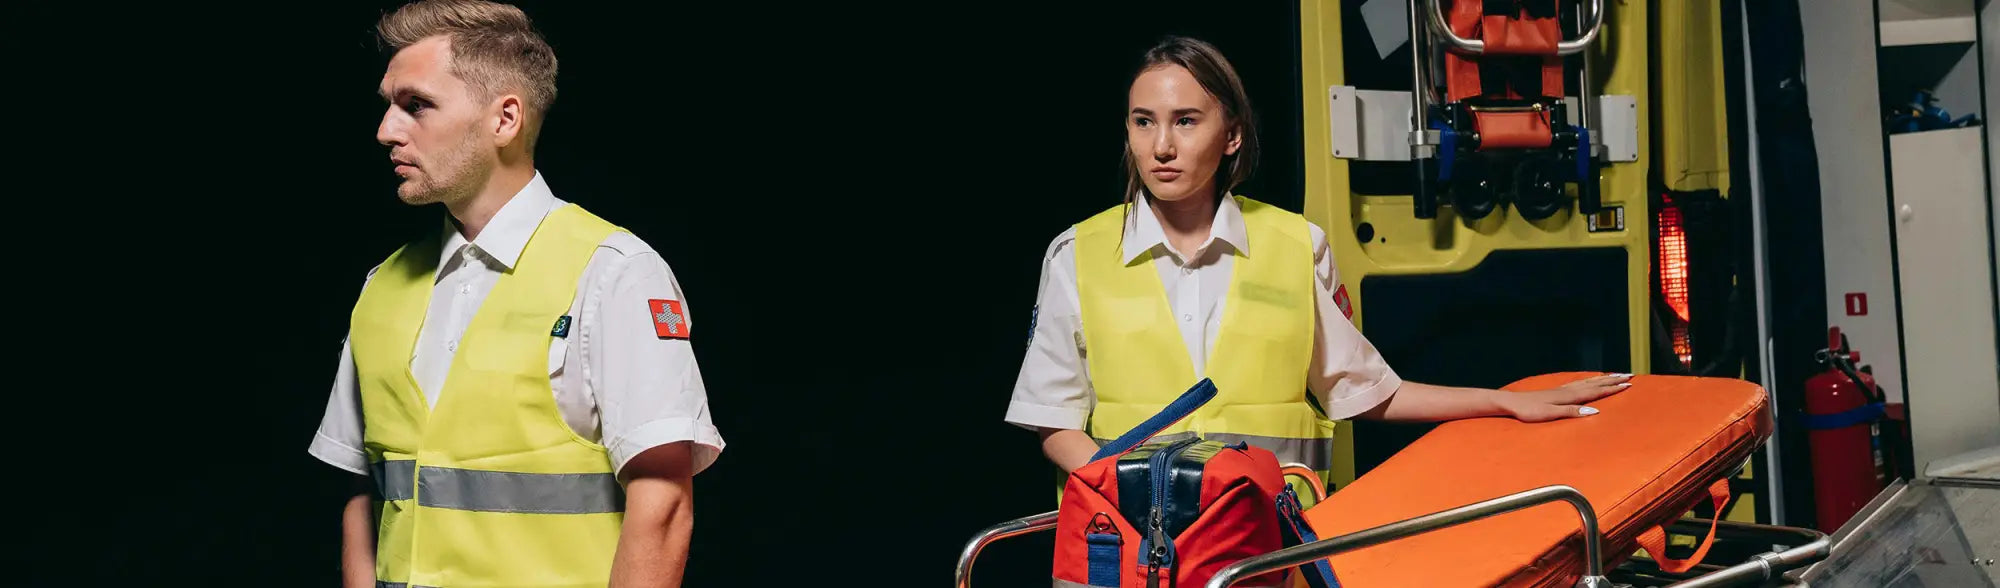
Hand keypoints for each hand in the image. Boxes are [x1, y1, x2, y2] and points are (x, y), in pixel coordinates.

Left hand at [1499, 373, 1632, 421]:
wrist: (1510, 402)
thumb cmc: (1528, 411)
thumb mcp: (1550, 414)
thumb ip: (1572, 412)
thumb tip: (1594, 411)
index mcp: (1569, 397)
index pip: (1596, 391)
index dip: (1612, 388)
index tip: (1628, 384)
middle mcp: (1567, 390)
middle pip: (1595, 383)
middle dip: (1612, 380)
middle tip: (1629, 376)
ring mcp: (1561, 389)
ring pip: (1587, 382)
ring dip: (1602, 378)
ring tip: (1615, 375)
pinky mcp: (1556, 391)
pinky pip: (1578, 383)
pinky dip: (1589, 380)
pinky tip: (1589, 380)